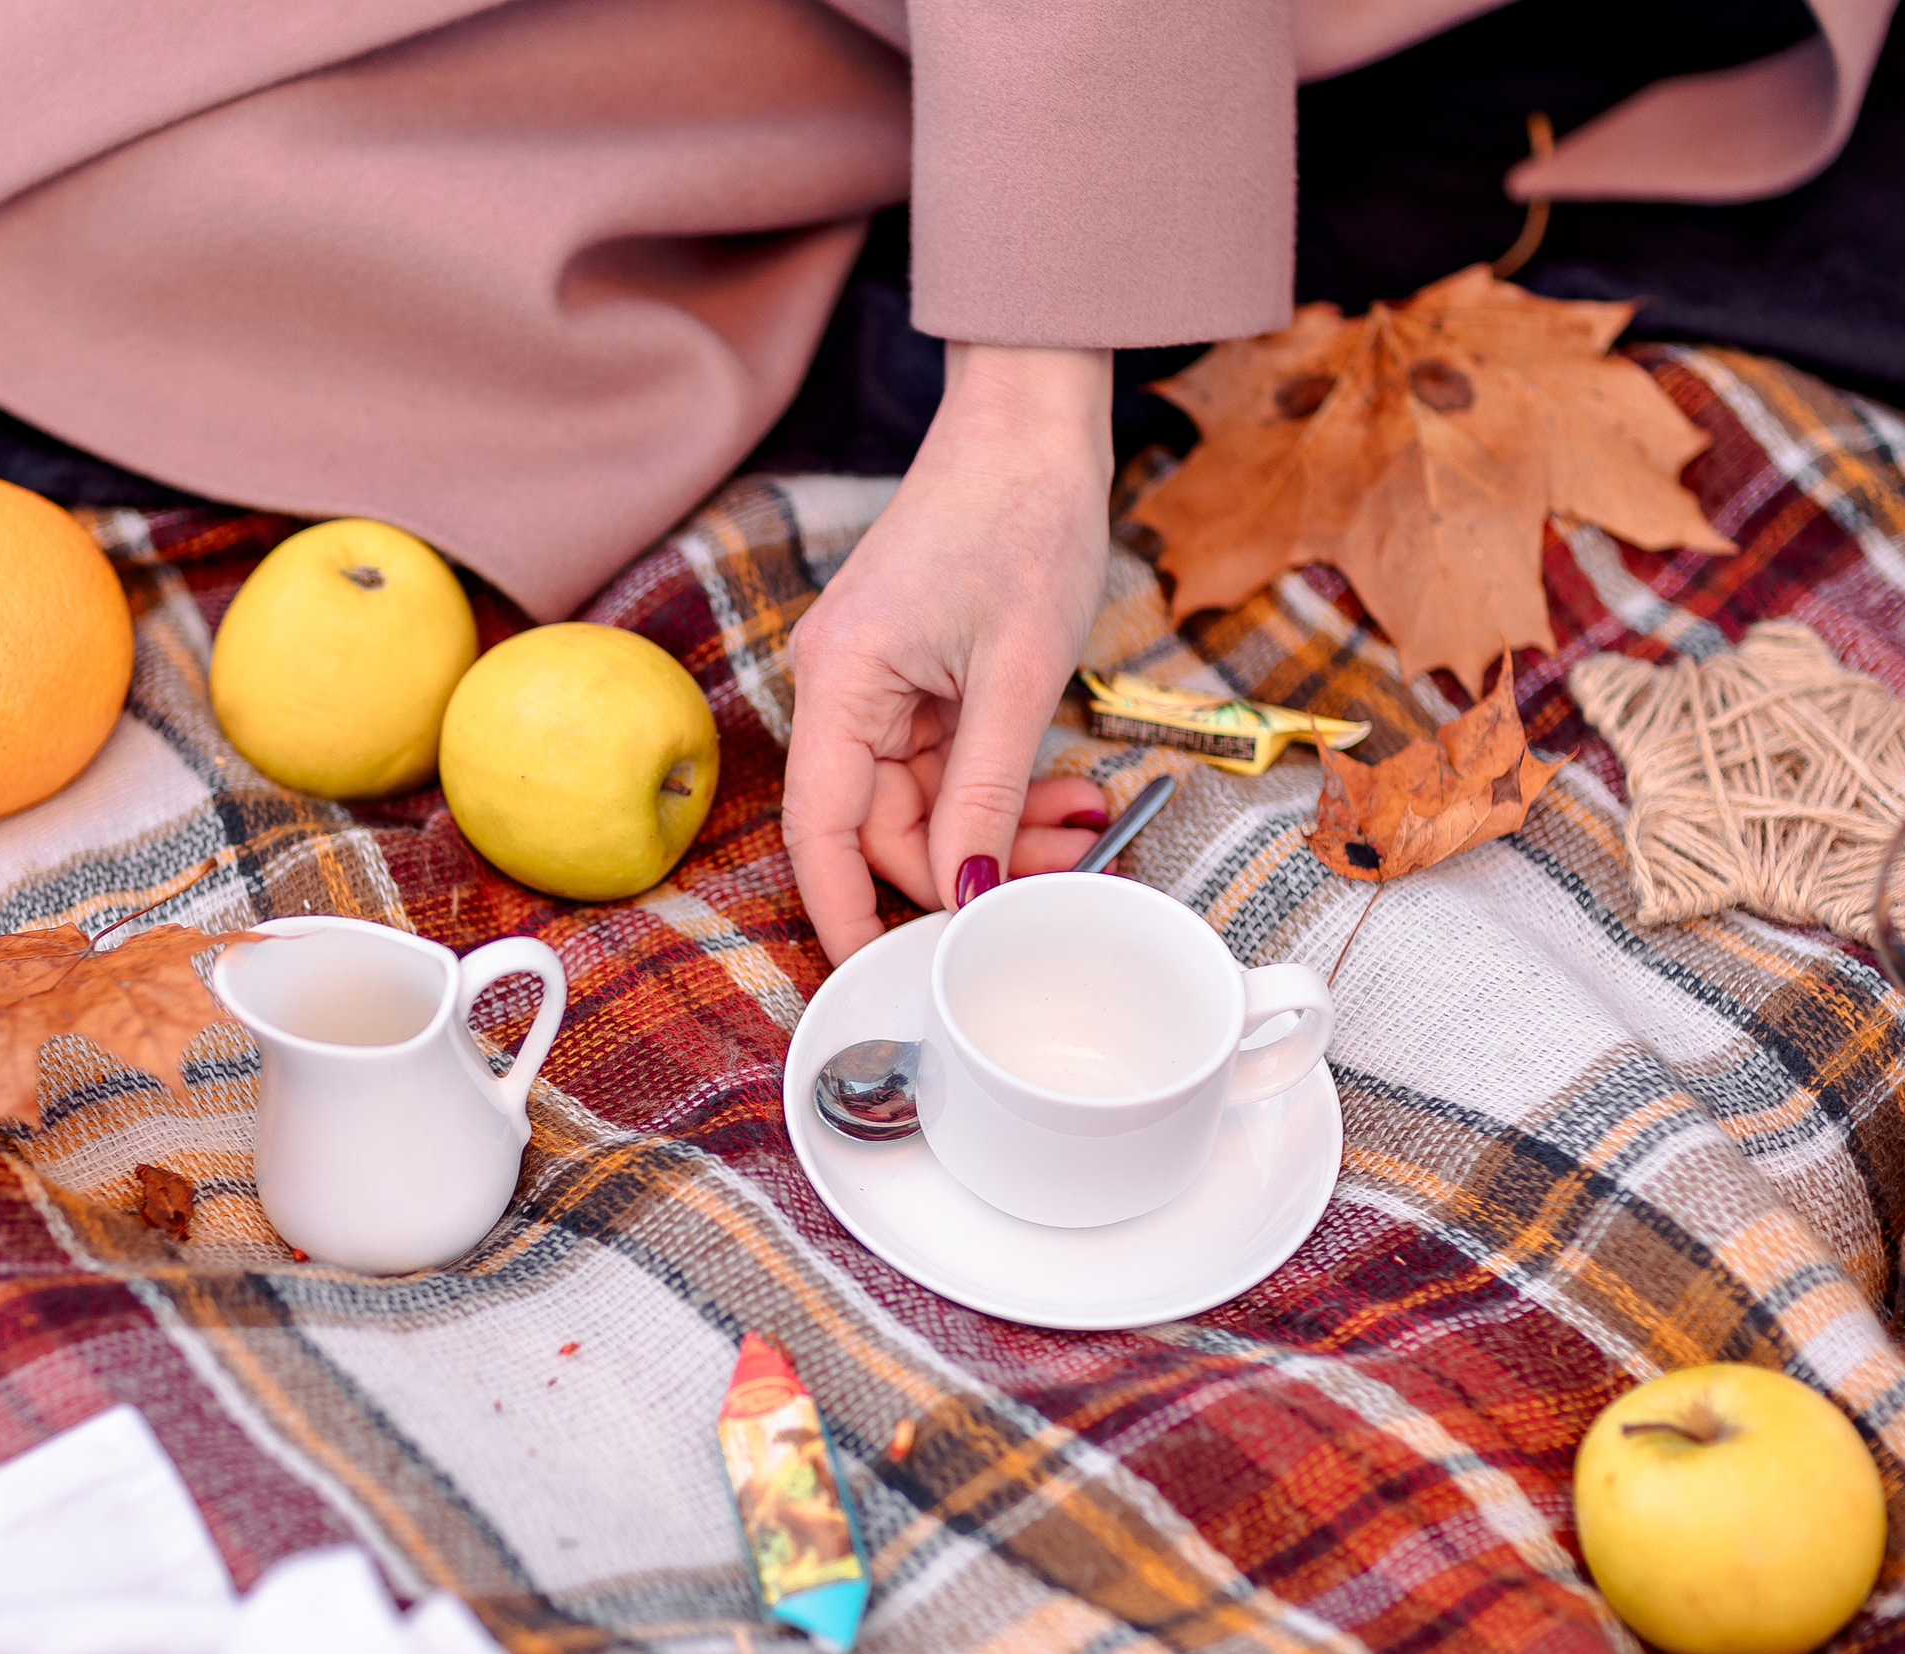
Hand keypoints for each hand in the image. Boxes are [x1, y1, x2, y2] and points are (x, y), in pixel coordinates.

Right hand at [784, 342, 1114, 964]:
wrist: (1031, 421)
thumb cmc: (1021, 516)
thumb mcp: (1020, 672)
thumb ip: (986, 792)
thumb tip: (966, 897)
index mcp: (839, 681)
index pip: (819, 831)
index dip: (846, 914)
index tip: (883, 981)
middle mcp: (838, 687)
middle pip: (882, 825)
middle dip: (970, 862)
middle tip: (1066, 868)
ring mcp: (873, 681)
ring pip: (924, 800)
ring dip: (1002, 824)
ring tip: (1085, 819)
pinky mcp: (910, 673)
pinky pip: (946, 760)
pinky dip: (1003, 782)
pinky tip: (1065, 787)